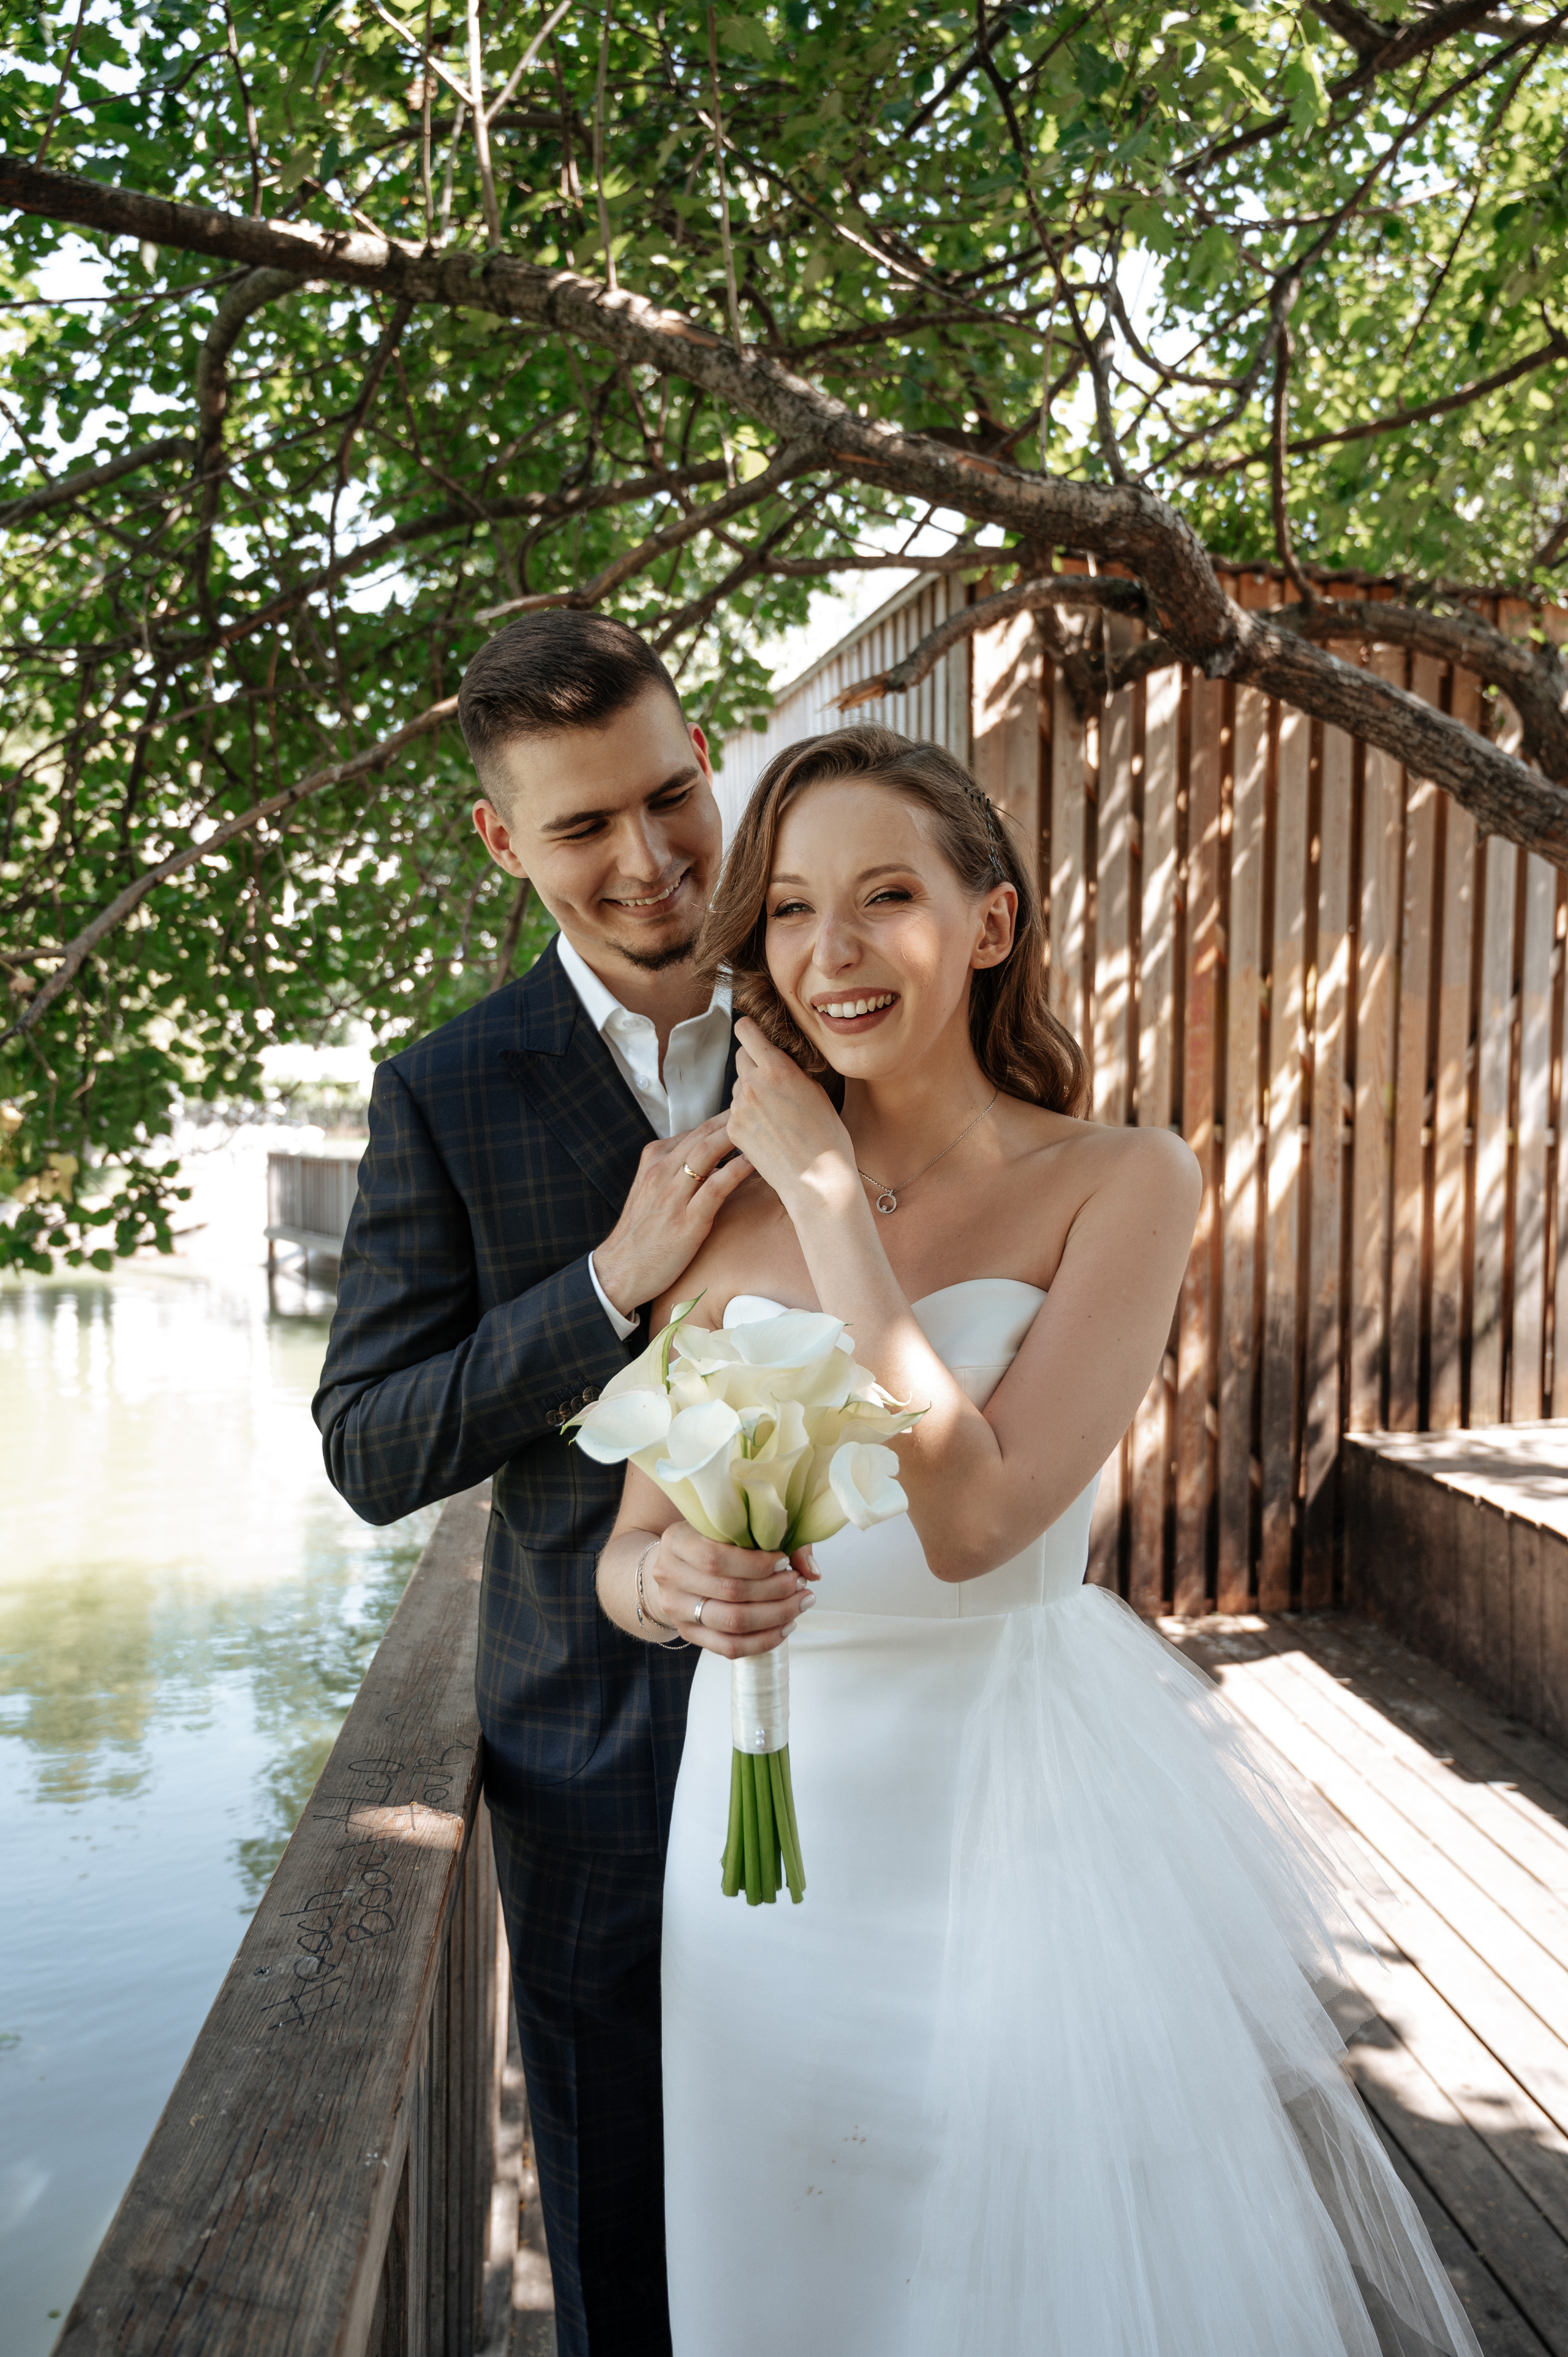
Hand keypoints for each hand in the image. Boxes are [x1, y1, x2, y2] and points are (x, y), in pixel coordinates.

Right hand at [593, 1115, 752, 1316]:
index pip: (694, 1131)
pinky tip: (755, 1162)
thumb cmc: (642, 1232)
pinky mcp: (685, 1222)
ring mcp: (672, 1196)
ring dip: (736, 1136)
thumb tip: (714, 1157)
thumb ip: (677, 1170)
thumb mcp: (652, 1190)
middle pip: (703, 1135)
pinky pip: (715, 1188)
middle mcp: (661, 1171)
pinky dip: (736, 1171)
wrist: (620, 1270)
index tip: (748, 1111)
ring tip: (763, 1125)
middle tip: (762, 1106)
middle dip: (734, 1117)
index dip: (723, 1118)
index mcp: (654, 1160)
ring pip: (707, 1153)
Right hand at [646, 1521, 817, 1657]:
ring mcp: (676, 1609)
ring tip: (800, 1603)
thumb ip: (776, 1538)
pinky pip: (729, 1648)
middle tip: (801, 1584)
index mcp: (677, 1541)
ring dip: (775, 1615)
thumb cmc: (713, 1541)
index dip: (756, 1564)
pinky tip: (785, 1626)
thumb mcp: (735, 1527)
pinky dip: (764, 1640)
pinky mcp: (688, 1634)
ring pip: (732, 1622)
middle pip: (729, 1592)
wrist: (676, 1567)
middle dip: (775, 1590)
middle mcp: (669, 1575)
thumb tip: (811, 1570)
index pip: (716, 1558)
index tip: (785, 1561)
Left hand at [726, 1018, 858, 1210]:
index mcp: (776, 1068)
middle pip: (741, 1057)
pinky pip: (736, 1111)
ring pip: (739, 1086)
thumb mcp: (815, 1090)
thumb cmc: (827, 1136)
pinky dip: (748, 1116)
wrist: (817, 1179)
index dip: (750, 1029)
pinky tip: (768, 1131)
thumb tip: (776, 1058)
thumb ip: (790, 1069)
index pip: (747, 1031)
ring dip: (751, 1091)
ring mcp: (739, 1108)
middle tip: (773, 1080)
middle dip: (754, 1063)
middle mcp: (752, 1084)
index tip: (753, 1031)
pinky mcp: (733, 1129)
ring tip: (776, 1114)